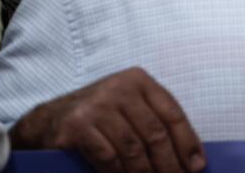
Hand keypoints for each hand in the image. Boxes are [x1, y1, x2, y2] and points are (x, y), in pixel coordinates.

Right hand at [8, 67, 204, 172]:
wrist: (48, 119)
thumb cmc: (98, 116)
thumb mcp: (127, 107)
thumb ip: (153, 121)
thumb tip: (189, 155)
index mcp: (138, 80)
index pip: (171, 113)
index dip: (187, 142)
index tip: (197, 166)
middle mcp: (118, 88)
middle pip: (155, 133)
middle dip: (169, 164)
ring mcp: (96, 106)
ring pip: (133, 148)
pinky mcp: (77, 127)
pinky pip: (108, 157)